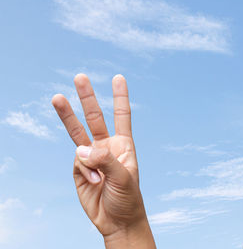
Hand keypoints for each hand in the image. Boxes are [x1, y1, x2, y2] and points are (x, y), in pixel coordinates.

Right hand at [52, 74, 155, 248]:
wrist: (117, 221)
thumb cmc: (128, 198)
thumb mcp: (123, 176)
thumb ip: (104, 160)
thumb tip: (80, 149)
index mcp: (123, 144)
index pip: (121, 116)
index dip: (120, 97)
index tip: (118, 78)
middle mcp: (106, 146)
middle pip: (95, 117)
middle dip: (87, 98)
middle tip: (80, 77)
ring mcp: (91, 157)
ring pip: (77, 133)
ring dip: (67, 115)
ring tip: (57, 97)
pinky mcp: (79, 170)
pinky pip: (77, 162)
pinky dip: (84, 171)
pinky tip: (94, 183)